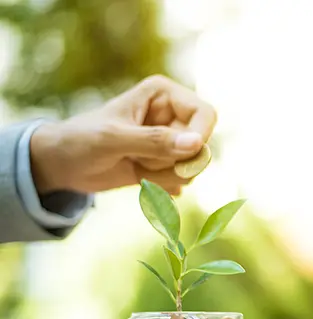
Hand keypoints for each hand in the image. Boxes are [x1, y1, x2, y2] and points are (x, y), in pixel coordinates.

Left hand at [30, 75, 216, 195]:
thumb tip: (197, 144)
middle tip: (139, 158)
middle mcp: (173, 114)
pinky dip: (161, 185)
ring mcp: (172, 140)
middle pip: (201, 145)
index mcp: (164, 94)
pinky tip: (139, 176)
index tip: (180, 157)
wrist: (63, 163)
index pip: (205, 114)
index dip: (199, 138)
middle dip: (170, 161)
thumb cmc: (81, 140)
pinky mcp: (168, 161)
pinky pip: (183, 179)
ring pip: (193, 166)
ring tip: (135, 164)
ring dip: (163, 175)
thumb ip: (155, 141)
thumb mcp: (114, 139)